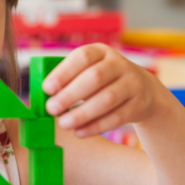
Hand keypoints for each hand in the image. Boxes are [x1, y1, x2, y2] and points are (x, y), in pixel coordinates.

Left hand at [42, 44, 160, 137]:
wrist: (142, 90)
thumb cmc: (102, 82)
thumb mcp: (89, 71)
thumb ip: (69, 80)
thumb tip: (42, 97)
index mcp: (101, 52)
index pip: (83, 57)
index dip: (64, 72)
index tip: (46, 88)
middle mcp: (119, 64)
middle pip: (95, 78)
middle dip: (70, 94)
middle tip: (51, 109)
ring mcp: (132, 84)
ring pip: (107, 99)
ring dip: (82, 113)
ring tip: (63, 124)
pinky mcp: (139, 105)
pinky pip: (117, 117)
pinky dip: (96, 126)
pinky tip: (79, 132)